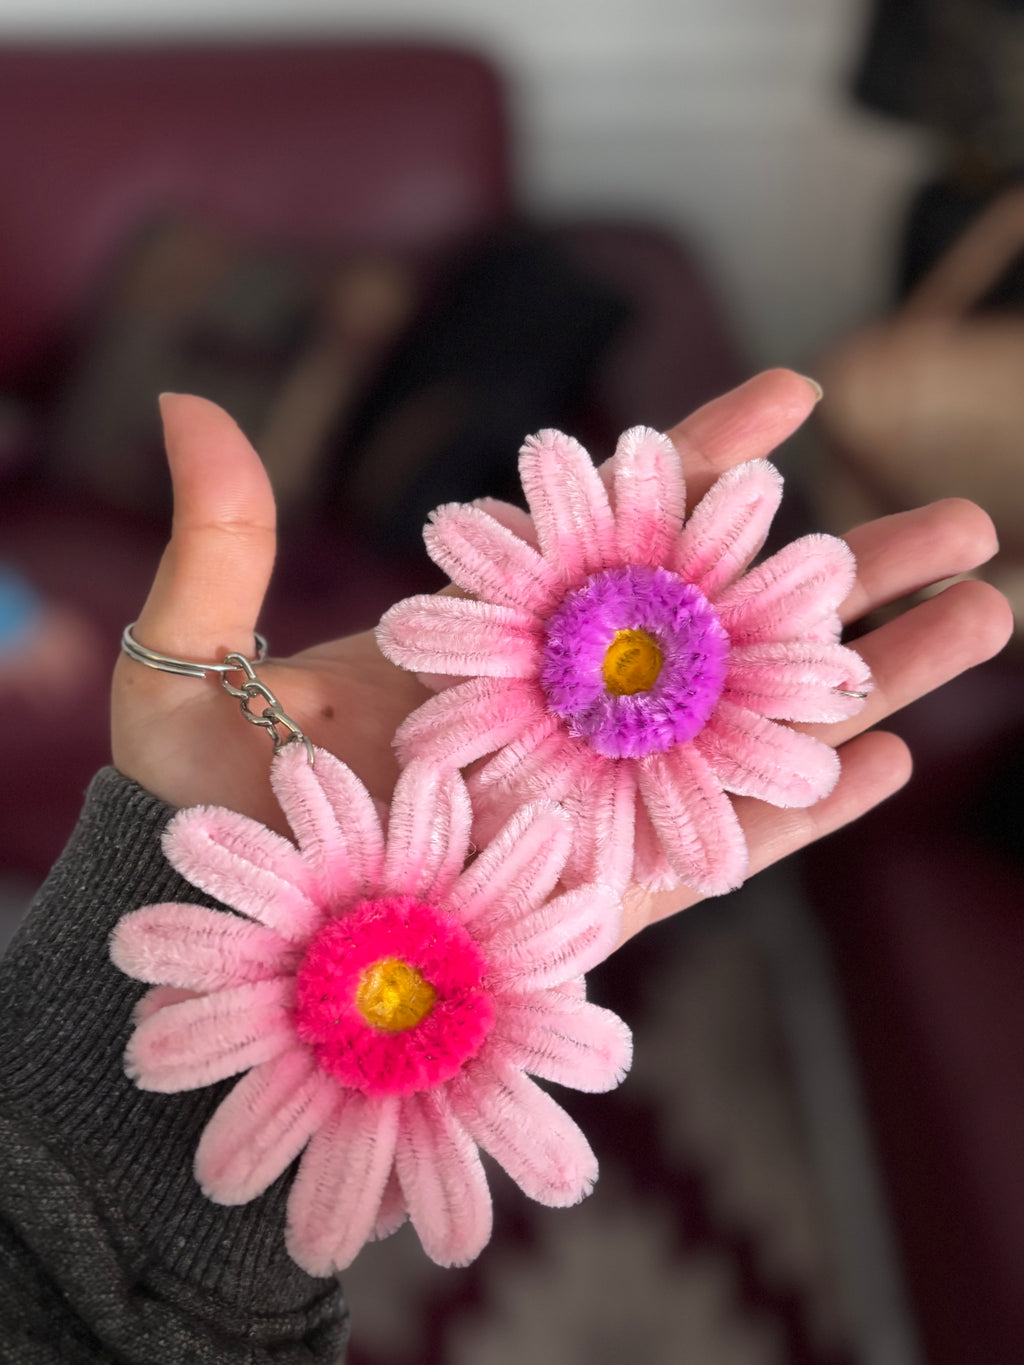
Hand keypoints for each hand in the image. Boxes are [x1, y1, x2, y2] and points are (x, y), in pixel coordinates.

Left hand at [111, 376, 1012, 940]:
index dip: (709, 463)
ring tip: (988, 605)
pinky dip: (809, 803)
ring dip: (873, 670)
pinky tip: (896, 750)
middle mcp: (574, 706)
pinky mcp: (612, 888)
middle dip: (847, 565)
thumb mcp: (189, 668)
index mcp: (501, 634)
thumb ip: (214, 546)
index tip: (797, 393)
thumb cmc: (208, 808)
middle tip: (968, 516)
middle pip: (732, 623)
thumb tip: (186, 409)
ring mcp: (605, 796)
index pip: (621, 531)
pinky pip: (727, 841)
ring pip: (759, 724)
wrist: (231, 940)